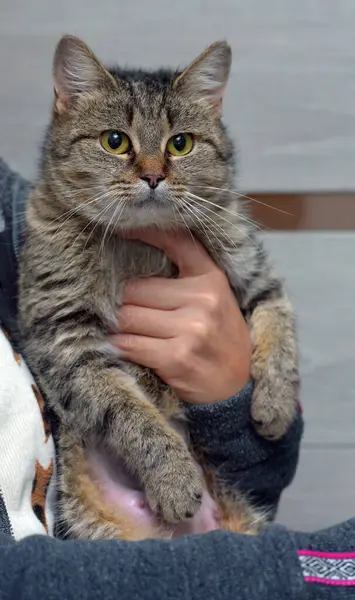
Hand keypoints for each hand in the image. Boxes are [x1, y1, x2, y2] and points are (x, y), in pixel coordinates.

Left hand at [110, 230, 251, 404]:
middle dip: (121, 300)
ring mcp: (191, 329)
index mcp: (211, 278)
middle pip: (135, 289)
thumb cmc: (219, 334)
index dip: (145, 232)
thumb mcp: (214, 295)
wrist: (238, 382)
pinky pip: (130, 345)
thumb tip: (136, 252)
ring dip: (118, 325)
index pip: (175, 242)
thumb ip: (186, 271)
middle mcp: (203, 299)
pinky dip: (120, 345)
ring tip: (121, 328)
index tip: (122, 231)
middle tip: (117, 307)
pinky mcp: (177, 357)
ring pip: (128, 317)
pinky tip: (123, 346)